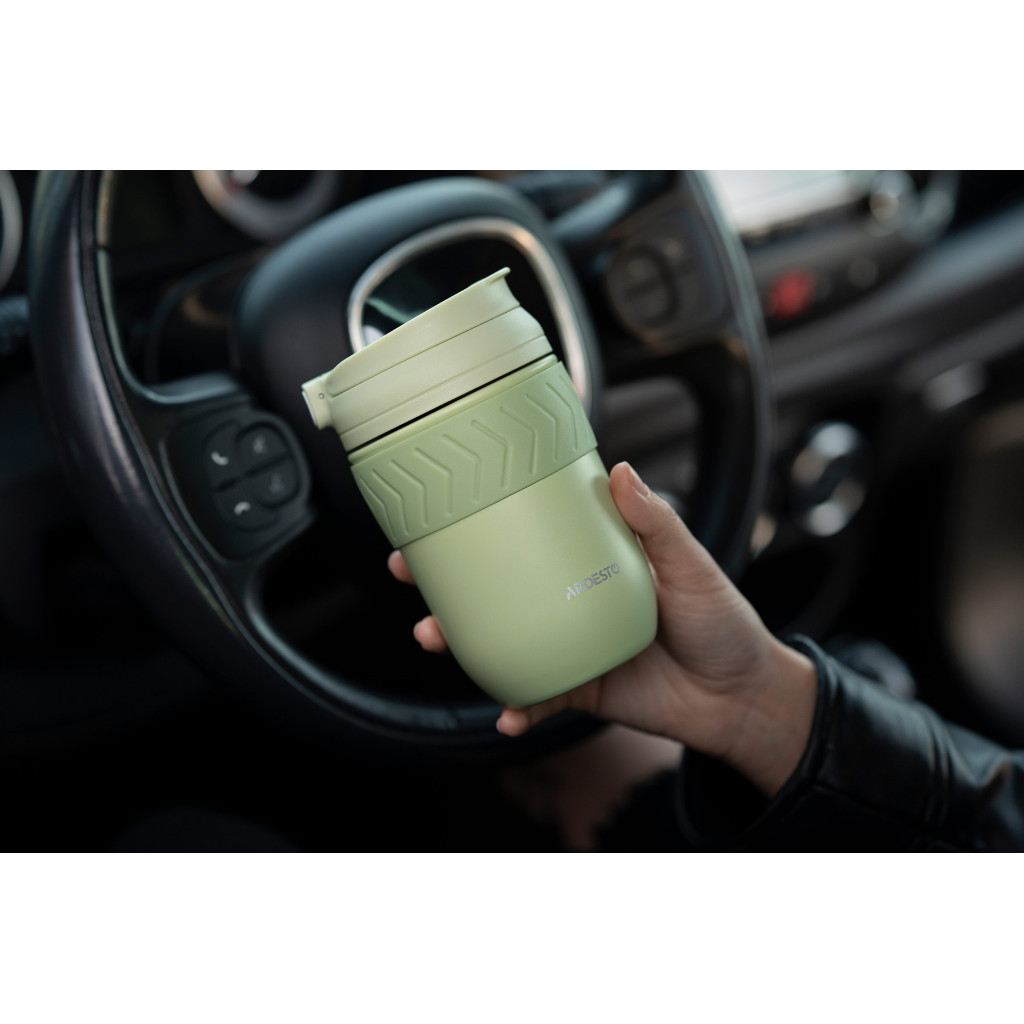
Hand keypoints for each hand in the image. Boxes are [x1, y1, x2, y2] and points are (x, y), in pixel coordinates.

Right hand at [388, 462, 817, 796]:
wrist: (742, 697)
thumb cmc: (722, 622)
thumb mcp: (691, 565)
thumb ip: (657, 523)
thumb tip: (623, 473)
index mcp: (590, 564)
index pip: (526, 538)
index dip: (481, 526)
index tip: (438, 512)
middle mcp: (569, 602)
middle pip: (496, 591)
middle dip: (444, 584)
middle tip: (410, 574)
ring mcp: (568, 647)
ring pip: (500, 643)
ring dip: (460, 642)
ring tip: (434, 636)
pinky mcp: (578, 692)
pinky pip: (535, 698)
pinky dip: (516, 707)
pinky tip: (505, 714)